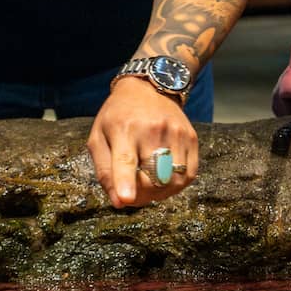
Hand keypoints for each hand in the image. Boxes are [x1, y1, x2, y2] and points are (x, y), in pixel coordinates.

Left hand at [87, 76, 198, 207]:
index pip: (125, 160)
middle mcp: (152, 129)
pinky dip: (176, 184)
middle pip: (152, 178)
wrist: (148, 87)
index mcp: (123, 128)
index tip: (126, 200)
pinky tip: (163, 178)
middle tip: (131, 195)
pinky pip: (188, 175)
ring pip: (173, 180)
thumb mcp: (98, 137)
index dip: (126, 182)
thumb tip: (119, 203)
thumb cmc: (118, 116)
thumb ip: (104, 171)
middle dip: (142, 196)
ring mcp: (176, 133)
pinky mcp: (191, 137)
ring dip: (160, 193)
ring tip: (148, 185)